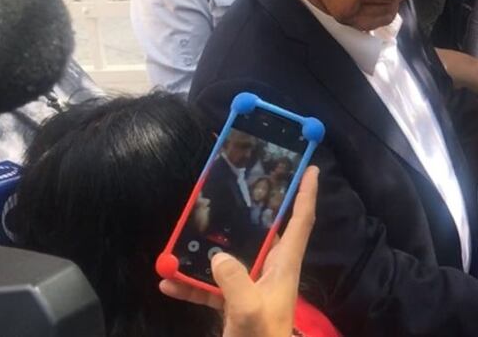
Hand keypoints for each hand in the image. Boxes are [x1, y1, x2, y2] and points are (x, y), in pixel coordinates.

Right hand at [160, 167, 319, 336]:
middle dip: (251, 211)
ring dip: (206, 251)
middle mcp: (271, 271)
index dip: (307, 195)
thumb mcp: (249, 308)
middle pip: (264, 232)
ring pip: (230, 259)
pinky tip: (167, 281)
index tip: (310, 169)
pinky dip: (190, 284)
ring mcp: (251, 288)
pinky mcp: (234, 305)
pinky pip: (210, 288)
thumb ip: (234, 279)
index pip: (301, 222)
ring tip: (183, 235)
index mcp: (284, 266)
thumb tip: (218, 258)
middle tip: (236, 185)